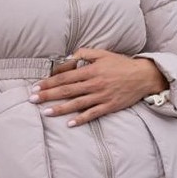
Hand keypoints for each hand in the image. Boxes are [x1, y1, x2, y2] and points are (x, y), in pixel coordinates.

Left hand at [29, 49, 167, 127]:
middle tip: (33, 99)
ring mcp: (101, 96)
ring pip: (77, 103)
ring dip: (60, 108)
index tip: (36, 86)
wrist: (143, 76)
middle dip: (48, 95)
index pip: (65, 76)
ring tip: (46, 112)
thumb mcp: (103, 54)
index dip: (49, 81)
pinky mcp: (109, 106)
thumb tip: (68, 58)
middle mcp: (94, 83)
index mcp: (91, 70)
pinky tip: (69, 123)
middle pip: (67, 90)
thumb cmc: (121, 64)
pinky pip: (92, 114)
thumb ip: (85, 53)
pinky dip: (81, 119)